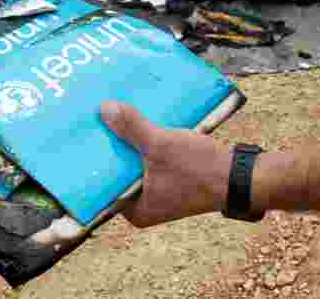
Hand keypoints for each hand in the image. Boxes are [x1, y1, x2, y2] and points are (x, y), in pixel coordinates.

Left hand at [101, 102, 231, 227]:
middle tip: (92, 122)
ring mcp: (158, 193)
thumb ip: (132, 128)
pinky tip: (136, 123)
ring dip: (127, 143)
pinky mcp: (170, 181)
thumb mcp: (160, 144)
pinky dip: (143, 145)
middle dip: (109, 147)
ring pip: (133, 164)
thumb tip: (103, 109)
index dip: (91, 160)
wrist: (240, 176)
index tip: (80, 138)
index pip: (102, 185)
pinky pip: (148, 161)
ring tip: (110, 117)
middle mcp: (143, 205)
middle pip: (117, 172)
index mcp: (134, 210)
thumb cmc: (199, 168)